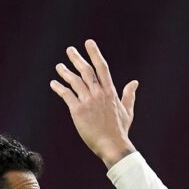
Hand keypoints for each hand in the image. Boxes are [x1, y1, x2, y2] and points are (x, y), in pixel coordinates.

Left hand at [50, 39, 139, 167]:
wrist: (112, 145)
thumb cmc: (120, 130)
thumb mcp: (127, 111)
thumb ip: (129, 95)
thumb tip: (134, 82)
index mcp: (110, 92)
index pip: (102, 67)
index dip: (95, 53)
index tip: (88, 43)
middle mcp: (99, 93)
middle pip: (86, 70)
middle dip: (77, 58)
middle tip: (70, 50)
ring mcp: (88, 101)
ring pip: (74, 81)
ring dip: (65, 72)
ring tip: (59, 67)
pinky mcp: (78, 110)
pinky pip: (66, 95)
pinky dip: (59, 88)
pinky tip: (54, 84)